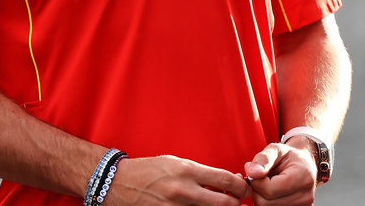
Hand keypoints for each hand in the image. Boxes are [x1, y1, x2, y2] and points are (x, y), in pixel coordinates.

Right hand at [105, 155, 249, 204]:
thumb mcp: (178, 163)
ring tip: (223, 205)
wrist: (119, 183)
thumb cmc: (151, 170)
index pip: (225, 180)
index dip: (241, 186)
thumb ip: (202, 173)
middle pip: (223, 203)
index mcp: (188, 171)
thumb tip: (227, 181)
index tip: (245, 188)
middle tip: (239, 201)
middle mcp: (183, 190)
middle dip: (236, 203)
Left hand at [243, 140, 316, 204]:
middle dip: (257, 191)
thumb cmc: (290, 157)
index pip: (269, 190)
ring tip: (268, 185)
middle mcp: (305, 196)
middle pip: (266, 203)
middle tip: (261, 179)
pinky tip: (272, 193)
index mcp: (302, 177)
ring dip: (262, 197)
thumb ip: (263, 159)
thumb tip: (252, 172)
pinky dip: (267, 202)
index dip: (256, 182)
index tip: (256, 173)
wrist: (305, 164)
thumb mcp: (276, 150)